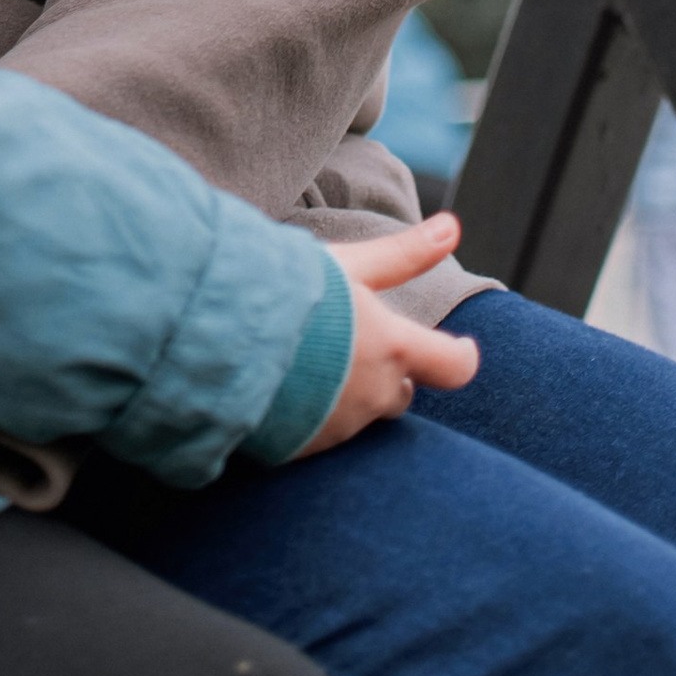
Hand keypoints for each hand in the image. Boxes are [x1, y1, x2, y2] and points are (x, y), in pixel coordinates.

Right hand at [300, 214, 480, 455]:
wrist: (215, 337)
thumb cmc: (286, 291)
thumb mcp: (347, 265)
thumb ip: (403, 253)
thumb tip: (454, 226)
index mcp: (391, 349)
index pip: (454, 366)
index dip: (461, 357)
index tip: (460, 348)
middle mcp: (372, 395)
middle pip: (401, 392)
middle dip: (387, 372)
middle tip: (348, 341)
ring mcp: (337, 428)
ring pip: (358, 414)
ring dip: (343, 391)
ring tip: (303, 357)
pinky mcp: (301, 450)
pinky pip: (318, 435)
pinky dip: (309, 414)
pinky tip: (280, 386)